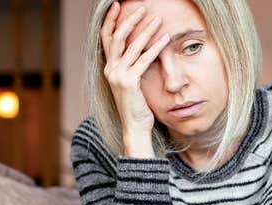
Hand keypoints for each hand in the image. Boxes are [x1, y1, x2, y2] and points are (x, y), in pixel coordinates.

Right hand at [101, 1, 169, 136]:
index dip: (110, 20)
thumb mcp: (131, 81)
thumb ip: (131, 65)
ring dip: (146, 30)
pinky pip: (143, 60)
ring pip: (131, 46)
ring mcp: (118, 76)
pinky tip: (165, 39)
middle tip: (143, 8)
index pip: (106, 38)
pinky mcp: (129, 82)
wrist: (134, 126)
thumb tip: (141, 47)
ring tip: (158, 20)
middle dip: (130, 20)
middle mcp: (110, 70)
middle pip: (117, 37)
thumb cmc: (136, 105)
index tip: (117, 5)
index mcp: (109, 68)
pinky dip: (155, 47)